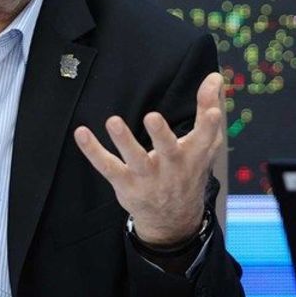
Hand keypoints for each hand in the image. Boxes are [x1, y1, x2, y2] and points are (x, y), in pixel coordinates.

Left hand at [73, 71, 225, 245]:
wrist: (174, 219)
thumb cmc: (188, 171)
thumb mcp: (204, 144)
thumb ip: (208, 108)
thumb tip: (214, 77)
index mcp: (194, 154)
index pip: (206, 137)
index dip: (210, 124)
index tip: (214, 111)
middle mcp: (172, 167)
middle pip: (168, 150)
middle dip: (161, 135)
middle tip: (152, 117)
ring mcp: (148, 177)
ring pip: (136, 160)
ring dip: (124, 141)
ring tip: (114, 122)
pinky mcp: (126, 183)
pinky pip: (107, 166)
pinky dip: (92, 151)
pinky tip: (81, 133)